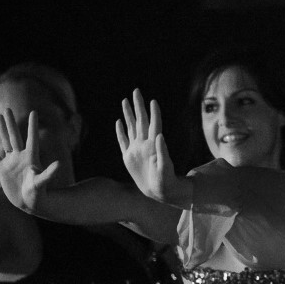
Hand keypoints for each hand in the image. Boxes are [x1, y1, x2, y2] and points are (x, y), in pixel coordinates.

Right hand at [0, 109, 60, 211]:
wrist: (30, 203)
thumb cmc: (38, 194)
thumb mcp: (42, 182)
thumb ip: (49, 173)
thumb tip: (59, 164)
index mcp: (31, 157)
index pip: (31, 138)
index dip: (32, 125)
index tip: (34, 112)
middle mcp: (20, 157)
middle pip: (14, 136)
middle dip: (11, 123)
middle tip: (7, 109)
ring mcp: (11, 162)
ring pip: (5, 142)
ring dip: (1, 130)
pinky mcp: (2, 169)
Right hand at [116, 89, 187, 206]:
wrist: (159, 192)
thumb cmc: (166, 181)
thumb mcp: (165, 168)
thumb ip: (163, 152)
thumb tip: (160, 135)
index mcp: (154, 145)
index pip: (154, 124)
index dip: (154, 112)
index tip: (152, 100)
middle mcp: (144, 144)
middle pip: (140, 120)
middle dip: (138, 105)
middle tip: (136, 90)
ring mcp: (136, 149)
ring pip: (131, 127)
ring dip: (128, 114)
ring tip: (125, 100)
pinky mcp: (128, 157)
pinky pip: (123, 140)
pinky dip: (120, 131)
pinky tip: (119, 122)